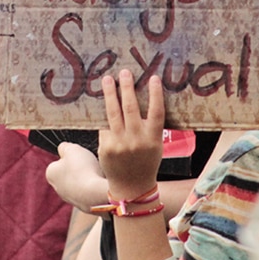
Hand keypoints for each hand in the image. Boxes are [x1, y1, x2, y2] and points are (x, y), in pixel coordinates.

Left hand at [46, 142, 108, 212]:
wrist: (96, 194)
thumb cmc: (82, 170)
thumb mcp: (72, 149)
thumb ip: (65, 147)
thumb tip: (63, 148)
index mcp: (51, 173)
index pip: (59, 161)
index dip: (71, 156)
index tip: (78, 156)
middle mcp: (57, 188)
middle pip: (70, 172)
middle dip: (80, 168)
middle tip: (88, 165)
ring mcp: (70, 199)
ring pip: (80, 182)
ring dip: (88, 178)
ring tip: (95, 175)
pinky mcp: (84, 206)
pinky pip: (90, 192)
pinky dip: (94, 188)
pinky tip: (99, 185)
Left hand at [98, 69, 164, 200]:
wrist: (132, 187)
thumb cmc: (146, 162)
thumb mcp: (155, 146)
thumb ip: (149, 127)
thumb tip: (142, 98)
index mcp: (153, 139)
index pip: (156, 112)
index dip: (155, 94)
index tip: (153, 78)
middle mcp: (136, 140)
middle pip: (131, 108)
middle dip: (127, 88)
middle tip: (124, 72)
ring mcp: (120, 144)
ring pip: (113, 113)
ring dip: (110, 94)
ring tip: (107, 79)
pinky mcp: (106, 147)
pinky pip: (104, 126)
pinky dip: (104, 114)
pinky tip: (102, 101)